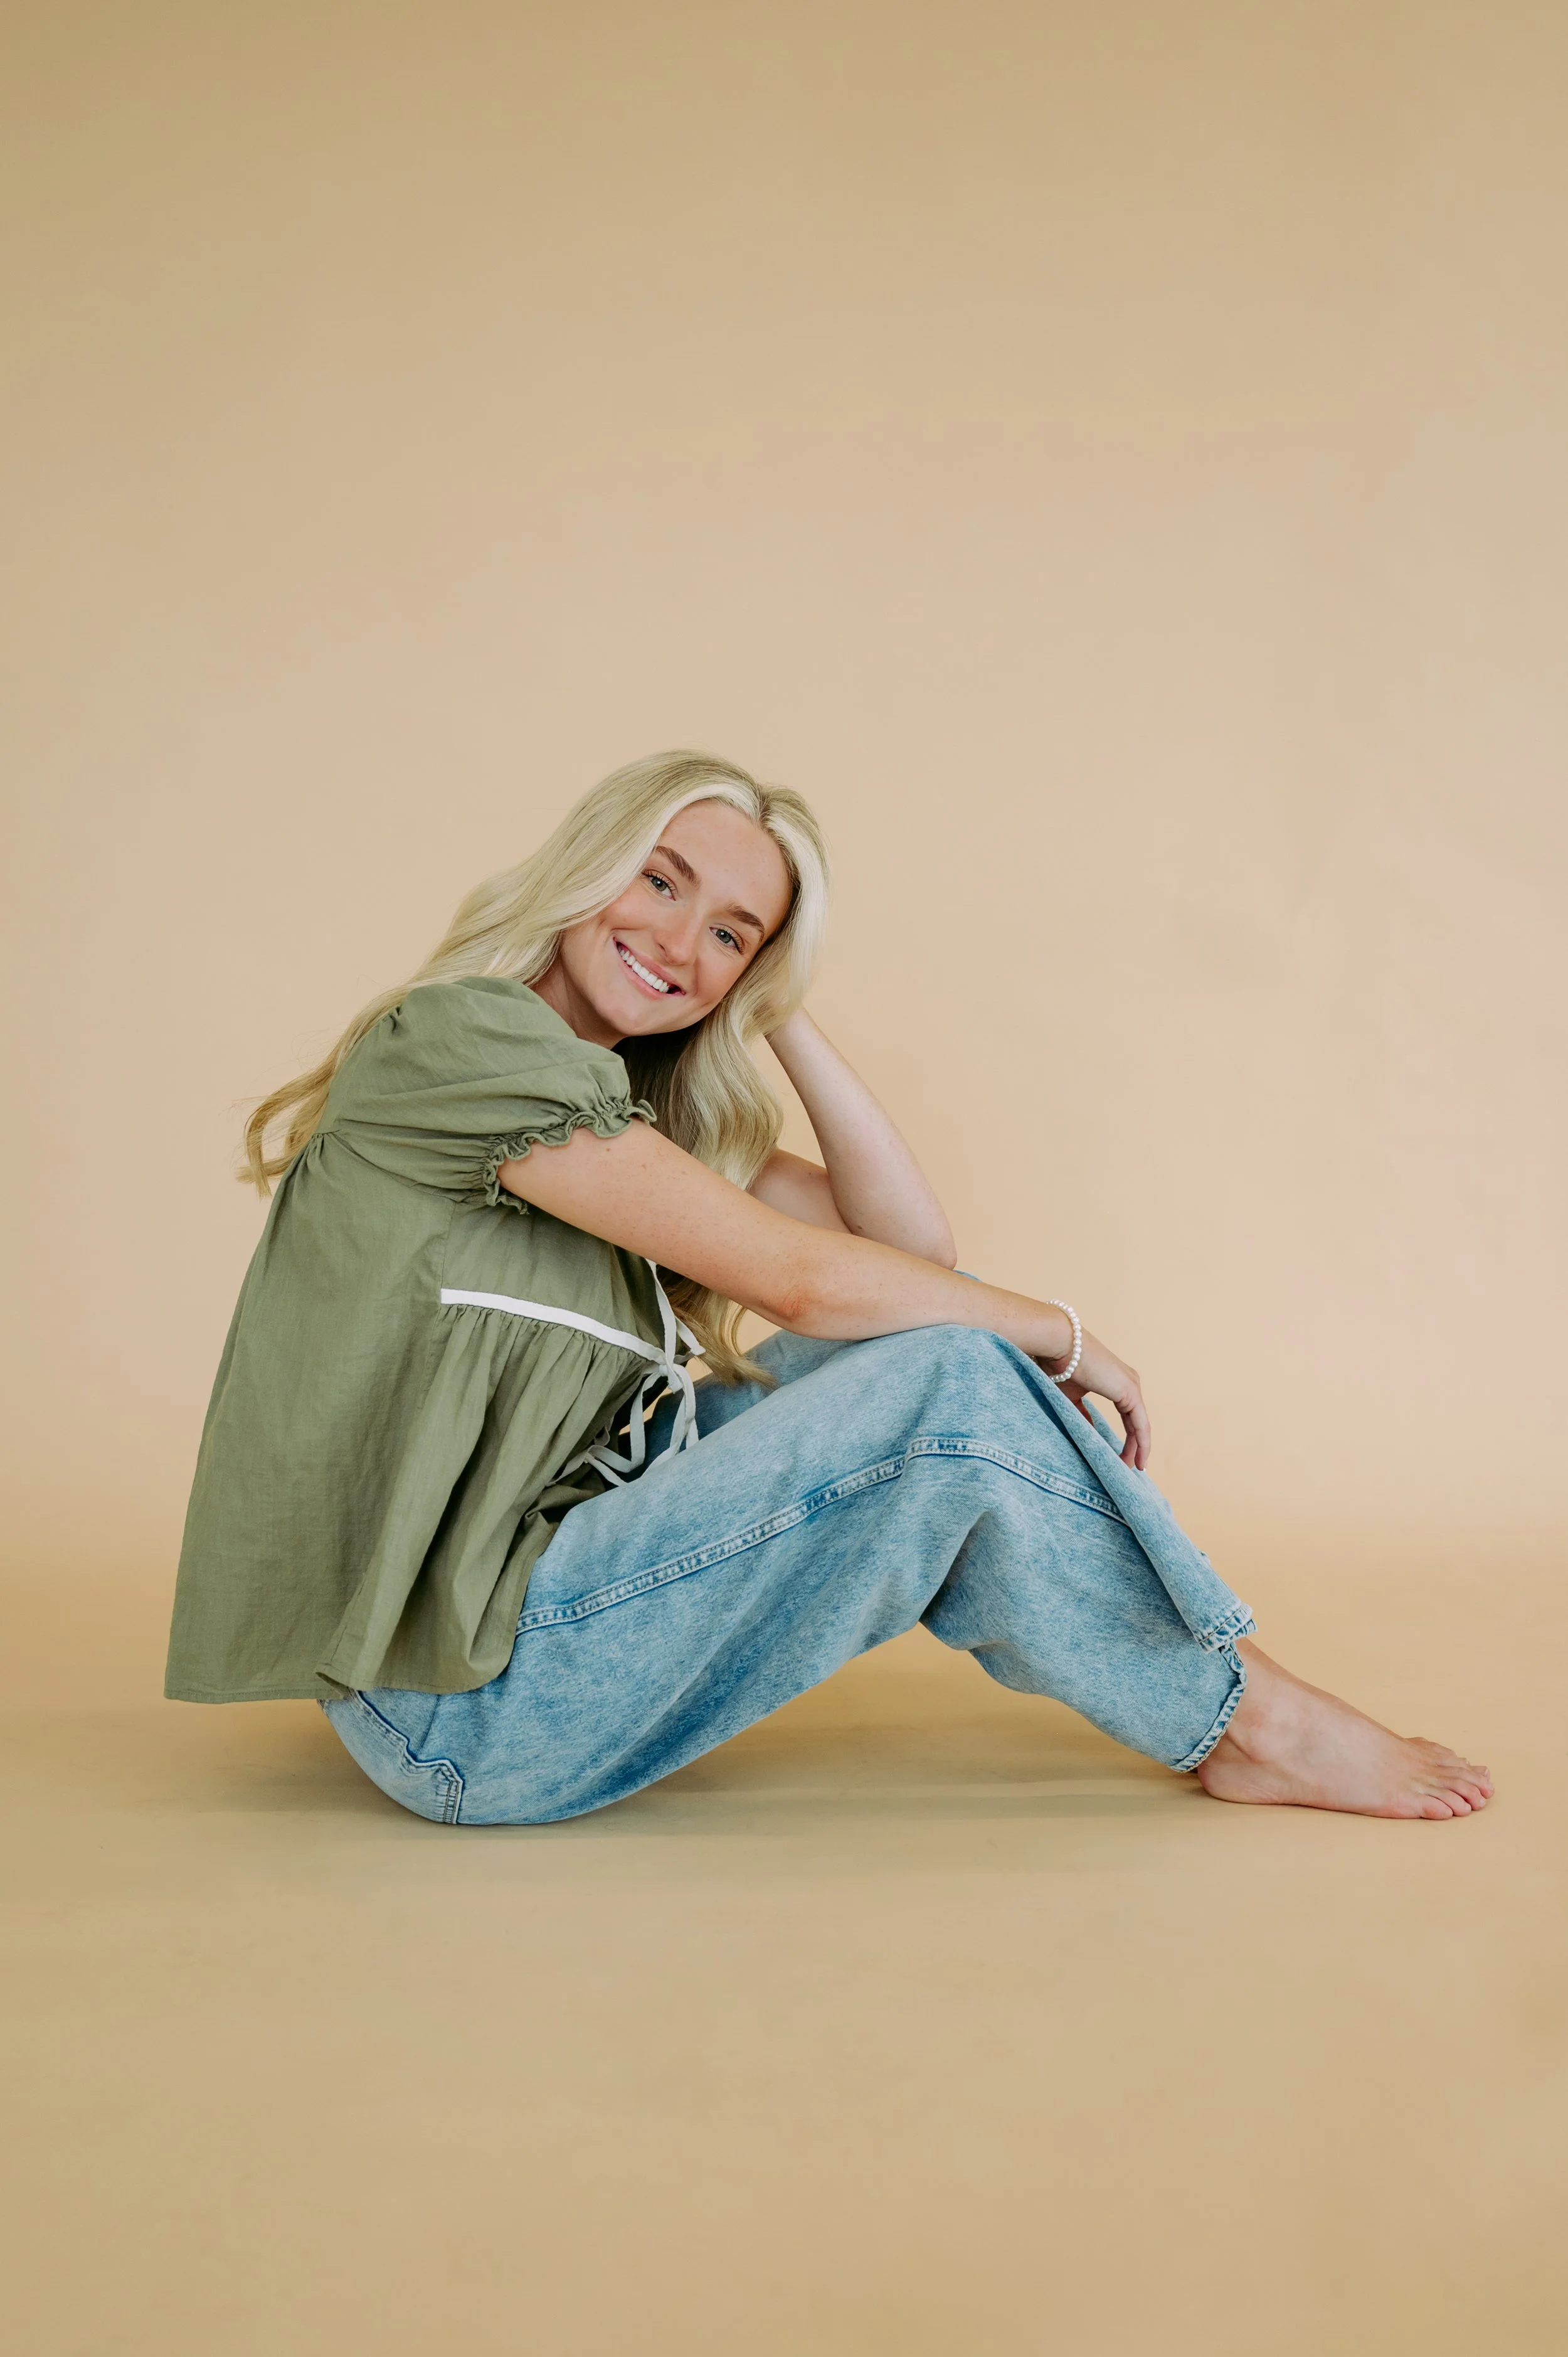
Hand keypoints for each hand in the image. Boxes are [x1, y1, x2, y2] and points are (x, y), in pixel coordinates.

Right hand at [1037, 1328, 1149, 1470]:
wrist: (1058, 1344)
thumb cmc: (1058, 1366)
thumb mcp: (1071, 1396)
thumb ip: (1082, 1414)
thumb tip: (1088, 1432)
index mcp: (1117, 1382)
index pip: (1128, 1415)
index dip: (1127, 1437)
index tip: (1121, 1457)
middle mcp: (1129, 1382)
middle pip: (1136, 1421)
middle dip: (1134, 1446)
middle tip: (1129, 1467)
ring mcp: (1131, 1386)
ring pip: (1140, 1425)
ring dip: (1138, 1448)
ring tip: (1132, 1468)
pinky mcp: (1130, 1391)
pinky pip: (1140, 1424)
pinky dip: (1141, 1443)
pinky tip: (1138, 1460)